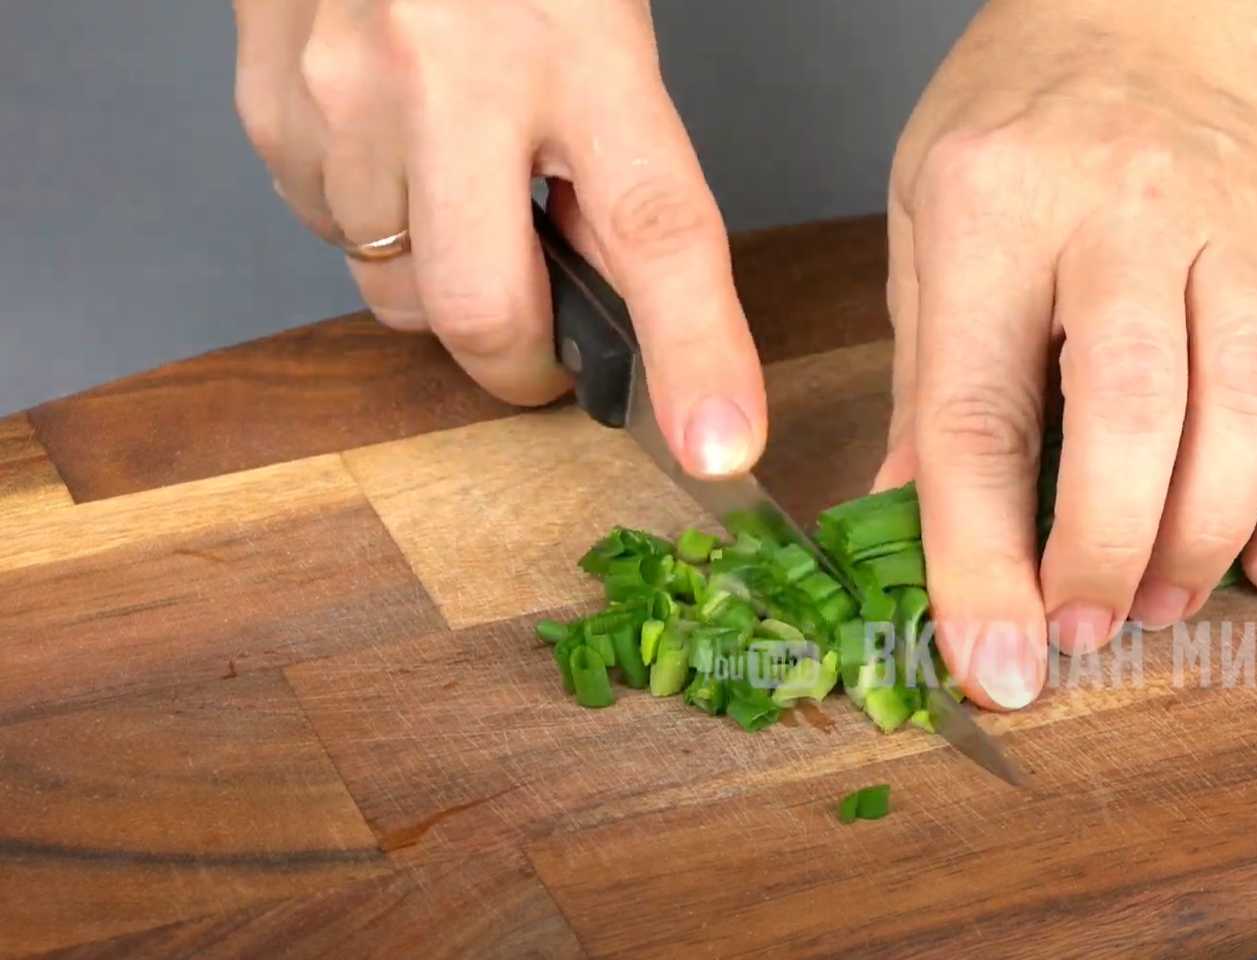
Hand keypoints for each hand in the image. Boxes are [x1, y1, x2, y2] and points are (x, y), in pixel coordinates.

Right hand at [231, 0, 765, 476]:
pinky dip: (367, 219)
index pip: (660, 232)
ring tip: (462, 184)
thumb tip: (613, 295)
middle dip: (521, 358)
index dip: (696, 355)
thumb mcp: (604, 25)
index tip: (722, 447)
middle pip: (486, 313)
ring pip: (394, 289)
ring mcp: (346, 92)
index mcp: (583, 47)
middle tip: (546, 334)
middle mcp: (454, 76)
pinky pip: (324, 231)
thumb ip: (615, 158)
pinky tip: (393, 144)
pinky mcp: (272, 102)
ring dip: (437, 275)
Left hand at [881, 0, 1256, 707]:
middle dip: (1106, 550)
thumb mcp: (926, 217)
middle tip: (1081, 629)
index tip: (993, 665)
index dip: (980, 558)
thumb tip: (905, 521)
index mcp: (994, 207)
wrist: (1161, 11)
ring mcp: (1240, 228)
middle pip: (1133, 411)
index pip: (982, 409)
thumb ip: (928, 373)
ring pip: (1253, 405)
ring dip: (1209, 536)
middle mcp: (1126, 212)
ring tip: (1160, 602)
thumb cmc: (1021, 118)